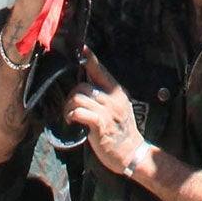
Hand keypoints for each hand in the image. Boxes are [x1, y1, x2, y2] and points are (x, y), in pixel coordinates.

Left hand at [67, 53, 147, 176]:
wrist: (131, 153)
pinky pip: (80, 112)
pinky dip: (72, 115)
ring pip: (78, 98)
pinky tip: (72, 122)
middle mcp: (113, 98)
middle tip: (70, 108)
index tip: (81, 47)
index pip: (101, 71)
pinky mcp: (101, 125)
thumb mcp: (119, 108)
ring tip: (71, 116)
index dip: (90, 59)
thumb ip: (105, 96)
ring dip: (69, 108)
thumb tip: (86, 87)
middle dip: (71, 96)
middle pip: (83, 86)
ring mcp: (108, 111)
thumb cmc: (121, 131)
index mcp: (117, 92)